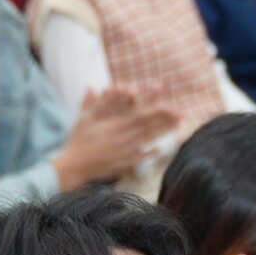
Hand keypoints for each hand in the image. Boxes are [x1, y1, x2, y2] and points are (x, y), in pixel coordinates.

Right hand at [55, 87, 174, 188]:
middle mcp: (126, 138)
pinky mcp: (125, 164)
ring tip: (176, 126)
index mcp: (118, 125)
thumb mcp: (83, 118)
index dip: (158, 109)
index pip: (143, 115)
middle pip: (151, 127)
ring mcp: (127, 152)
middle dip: (166, 120)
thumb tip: (92, 87)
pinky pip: (141, 157)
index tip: (169, 104)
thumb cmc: (78, 141)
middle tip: (180, 114)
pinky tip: (158, 149)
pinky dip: (150, 152)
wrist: (76, 167)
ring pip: (149, 140)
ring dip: (163, 132)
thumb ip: (91, 102)